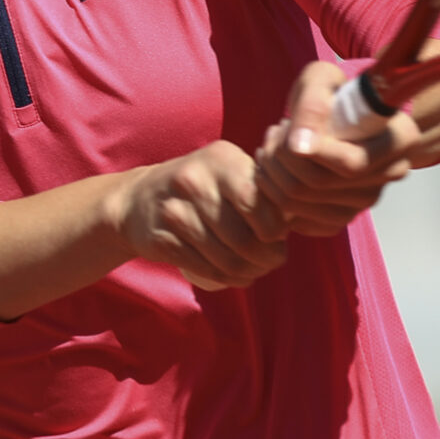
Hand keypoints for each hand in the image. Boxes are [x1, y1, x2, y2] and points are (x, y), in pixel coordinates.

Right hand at [106, 140, 288, 290]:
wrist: (139, 199)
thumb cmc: (202, 188)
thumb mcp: (229, 172)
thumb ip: (261, 188)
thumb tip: (300, 217)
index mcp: (221, 159)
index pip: (257, 203)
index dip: (274, 230)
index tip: (277, 237)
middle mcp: (194, 180)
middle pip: (243, 238)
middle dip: (265, 259)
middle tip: (271, 262)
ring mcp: (173, 210)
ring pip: (225, 259)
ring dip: (247, 273)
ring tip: (253, 270)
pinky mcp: (160, 239)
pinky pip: (204, 269)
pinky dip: (225, 279)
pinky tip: (232, 276)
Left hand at [253, 61, 420, 236]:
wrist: (334, 114)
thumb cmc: (331, 92)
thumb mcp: (321, 80)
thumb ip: (312, 104)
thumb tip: (300, 146)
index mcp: (400, 140)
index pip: (351, 163)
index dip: (308, 149)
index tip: (284, 127)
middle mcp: (390, 175)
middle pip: (319, 184)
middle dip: (279, 157)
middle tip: (273, 132)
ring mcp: (366, 202)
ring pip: (300, 203)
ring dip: (271, 172)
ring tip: (270, 146)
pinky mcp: (341, 219)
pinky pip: (296, 219)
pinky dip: (273, 195)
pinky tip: (275, 169)